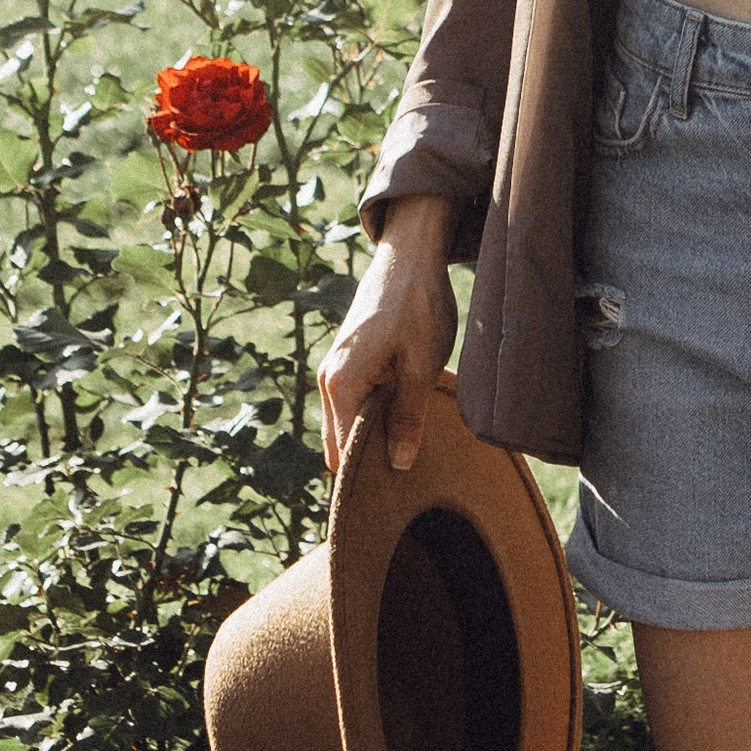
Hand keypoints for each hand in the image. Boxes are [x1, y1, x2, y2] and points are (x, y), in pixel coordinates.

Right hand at [318, 193, 456, 476]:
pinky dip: (368, 416)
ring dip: (369, 435)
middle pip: (338, 443)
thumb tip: (400, 464)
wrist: (410, 254)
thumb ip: (408, 418)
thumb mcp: (422, 366)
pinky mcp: (345, 358)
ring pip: (344, 423)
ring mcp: (334, 367)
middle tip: (403, 477)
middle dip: (365, 461)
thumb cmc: (417, 306)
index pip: (343, 454)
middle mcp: (328, 378)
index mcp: (341, 384)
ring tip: (405, 448)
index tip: (391, 497)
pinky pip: (350, 403)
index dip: (366, 477)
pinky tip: (398, 418)